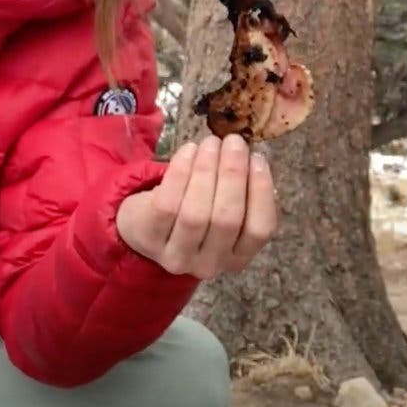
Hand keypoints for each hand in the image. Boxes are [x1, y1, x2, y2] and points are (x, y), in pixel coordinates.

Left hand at [116, 134, 277, 279]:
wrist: (145, 225)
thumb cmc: (195, 210)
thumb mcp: (223, 209)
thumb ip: (242, 191)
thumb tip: (252, 157)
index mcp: (238, 257)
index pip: (259, 230)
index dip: (261, 192)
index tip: (257, 158)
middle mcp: (210, 264)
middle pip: (227, 219)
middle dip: (232, 175)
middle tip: (233, 142)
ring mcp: (177, 257)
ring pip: (196, 214)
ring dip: (206, 171)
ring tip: (210, 143)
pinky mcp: (149, 239)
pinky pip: (167, 204)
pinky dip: (180, 172)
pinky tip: (188, 150)